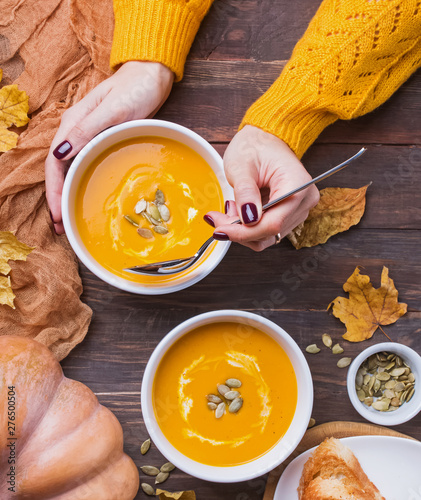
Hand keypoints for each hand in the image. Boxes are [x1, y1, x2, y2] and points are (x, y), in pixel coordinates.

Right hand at [45, 61, 173, 233]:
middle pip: (60, 171)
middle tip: (61, 228)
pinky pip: (86, 166)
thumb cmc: (135, 89)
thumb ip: (87, 130)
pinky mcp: (102, 140)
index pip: (55, 164)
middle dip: (58, 200)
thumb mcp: (113, 109)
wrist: (151, 76)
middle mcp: (77, 132)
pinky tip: (85, 196)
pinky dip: (82, 184)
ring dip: (68, 195)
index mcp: (73, 125)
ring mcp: (89, 137)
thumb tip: (59, 154)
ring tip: (68, 219)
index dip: (54, 191)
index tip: (58, 215)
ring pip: (72, 171)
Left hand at [204, 125, 319, 250]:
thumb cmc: (255, 146)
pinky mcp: (290, 214)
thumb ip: (245, 192)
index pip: (273, 223)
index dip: (244, 232)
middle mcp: (304, 201)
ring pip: (268, 236)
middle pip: (270, 232)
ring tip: (230, 208)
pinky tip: (239, 210)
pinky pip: (269, 230)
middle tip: (216, 218)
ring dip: (243, 229)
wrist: (265, 138)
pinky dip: (250, 226)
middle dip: (239, 230)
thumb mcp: (242, 166)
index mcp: (298, 186)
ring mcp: (299, 209)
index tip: (220, 230)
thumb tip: (249, 220)